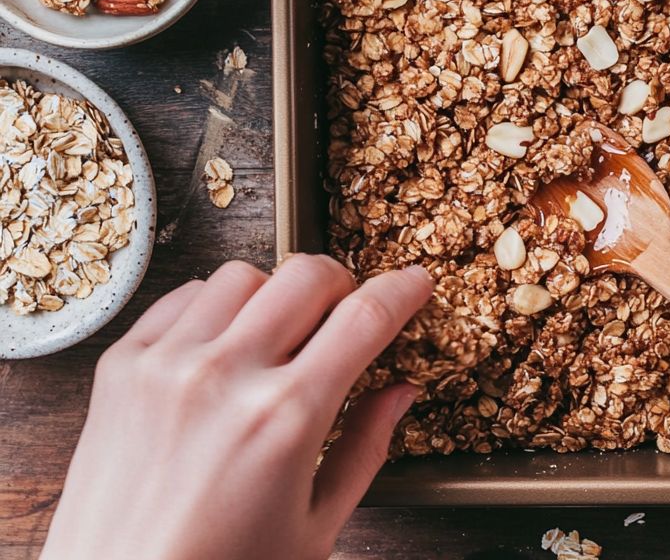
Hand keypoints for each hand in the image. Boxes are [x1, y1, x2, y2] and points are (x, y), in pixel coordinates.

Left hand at [41, 256, 433, 559]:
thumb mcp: (315, 527)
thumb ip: (365, 449)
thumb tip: (400, 392)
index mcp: (287, 418)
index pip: (366, 317)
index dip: (403, 290)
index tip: (415, 282)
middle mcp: (226, 377)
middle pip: (309, 274)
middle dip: (343, 286)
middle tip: (345, 315)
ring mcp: (167, 365)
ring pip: (245, 274)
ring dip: (275, 294)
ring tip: (277, 334)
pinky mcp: (121, 367)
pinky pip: (183, 297)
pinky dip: (214, 306)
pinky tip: (224, 343)